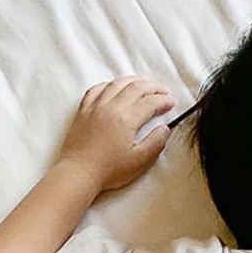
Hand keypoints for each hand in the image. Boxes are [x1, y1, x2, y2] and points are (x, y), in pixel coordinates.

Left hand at [58, 76, 174, 191]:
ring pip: (117, 83)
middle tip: (163, 90)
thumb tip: (165, 129)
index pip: (149, 102)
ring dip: (133, 80)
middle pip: (135, 87)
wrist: (79, 172)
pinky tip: (115, 86)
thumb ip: (155, 143)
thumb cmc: (110, 170)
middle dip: (152, 86)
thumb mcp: (139, 161)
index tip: (171, 103)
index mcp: (126, 119)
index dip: (163, 100)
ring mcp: (95, 106)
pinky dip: (110, 84)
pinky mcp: (84, 110)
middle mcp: (111, 107)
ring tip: (144, 82)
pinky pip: (97, 89)